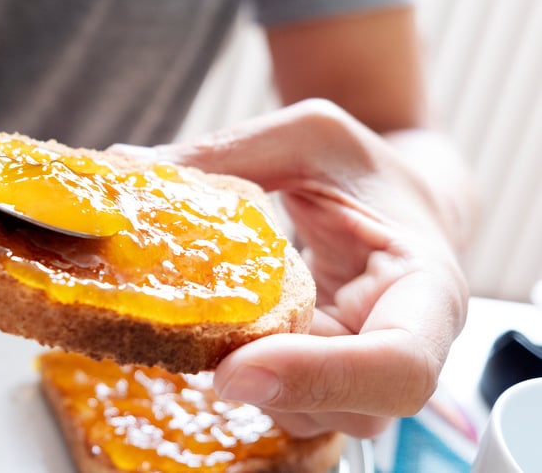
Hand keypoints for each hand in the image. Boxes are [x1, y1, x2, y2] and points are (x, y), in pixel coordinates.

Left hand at [141, 99, 468, 437]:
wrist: (391, 197)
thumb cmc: (363, 168)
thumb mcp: (309, 137)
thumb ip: (230, 153)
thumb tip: (128, 168)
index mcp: (426, 288)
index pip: (398, 365)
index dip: (319, 378)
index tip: (238, 369)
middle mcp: (402, 345)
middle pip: (350, 409)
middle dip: (273, 390)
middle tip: (205, 357)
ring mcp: (360, 369)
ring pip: (312, 416)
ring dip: (252, 388)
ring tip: (200, 333)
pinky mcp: (320, 375)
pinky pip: (284, 400)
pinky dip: (242, 377)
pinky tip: (205, 336)